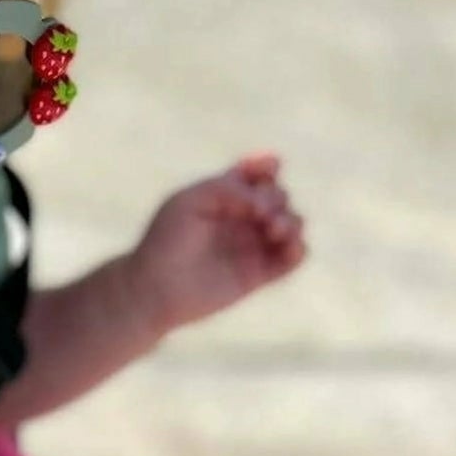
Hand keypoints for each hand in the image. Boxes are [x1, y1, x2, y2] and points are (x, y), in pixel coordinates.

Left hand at [129, 151, 305, 336]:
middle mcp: (241, 219)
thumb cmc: (166, 240)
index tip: (267, 170)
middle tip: (257, 213)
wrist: (156, 288)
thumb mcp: (191, 199)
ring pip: (292, 224)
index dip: (268, 168)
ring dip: (292, 221)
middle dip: (277, 197)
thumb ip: (229, 188)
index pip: (258, 173)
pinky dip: (299, 249)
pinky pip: (293, 258)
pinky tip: (288, 246)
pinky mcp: (259, 275)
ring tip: (271, 229)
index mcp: (224, 196)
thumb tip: (264, 204)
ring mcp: (252, 246)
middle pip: (279, 196)